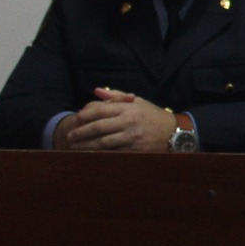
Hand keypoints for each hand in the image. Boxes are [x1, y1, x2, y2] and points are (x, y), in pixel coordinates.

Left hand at [58, 87, 177, 151]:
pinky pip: (113, 152)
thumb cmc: (153, 116)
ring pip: (102, 142)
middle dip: (81, 132)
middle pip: (98, 127)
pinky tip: (91, 155)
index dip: (84, 115)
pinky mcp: (134, 150)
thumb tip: (97, 91)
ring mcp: (131, 137)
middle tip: (70, 136)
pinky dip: (99, 154)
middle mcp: (128, 122)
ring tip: (75, 147)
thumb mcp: (138, 101)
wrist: (174, 132)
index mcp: (128, 108)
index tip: (75, 119)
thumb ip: (116, 96)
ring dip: (86, 146)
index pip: (100, 110)